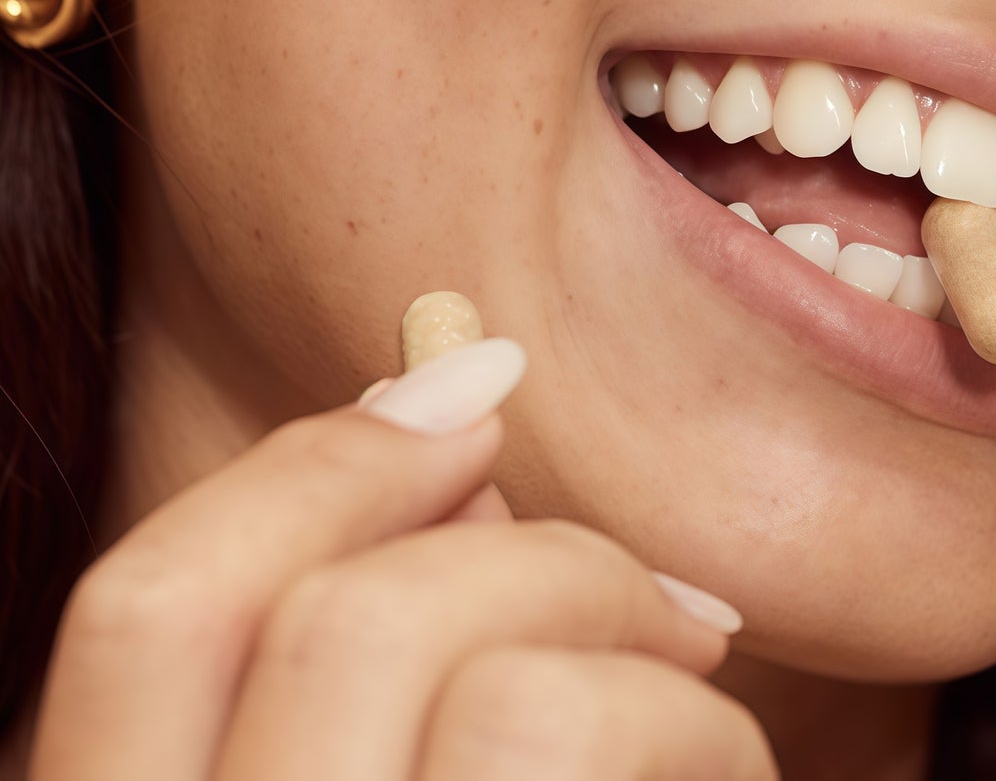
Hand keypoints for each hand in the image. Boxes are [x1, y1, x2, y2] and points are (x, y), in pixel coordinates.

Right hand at [29, 334, 776, 779]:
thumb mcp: (369, 765)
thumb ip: (377, 637)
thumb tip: (455, 443)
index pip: (147, 601)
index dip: (316, 462)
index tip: (474, 378)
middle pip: (339, 622)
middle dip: (532, 550)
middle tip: (662, 587)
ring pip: (496, 691)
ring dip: (629, 637)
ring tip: (698, 679)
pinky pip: (582, 747)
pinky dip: (699, 731)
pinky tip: (722, 765)